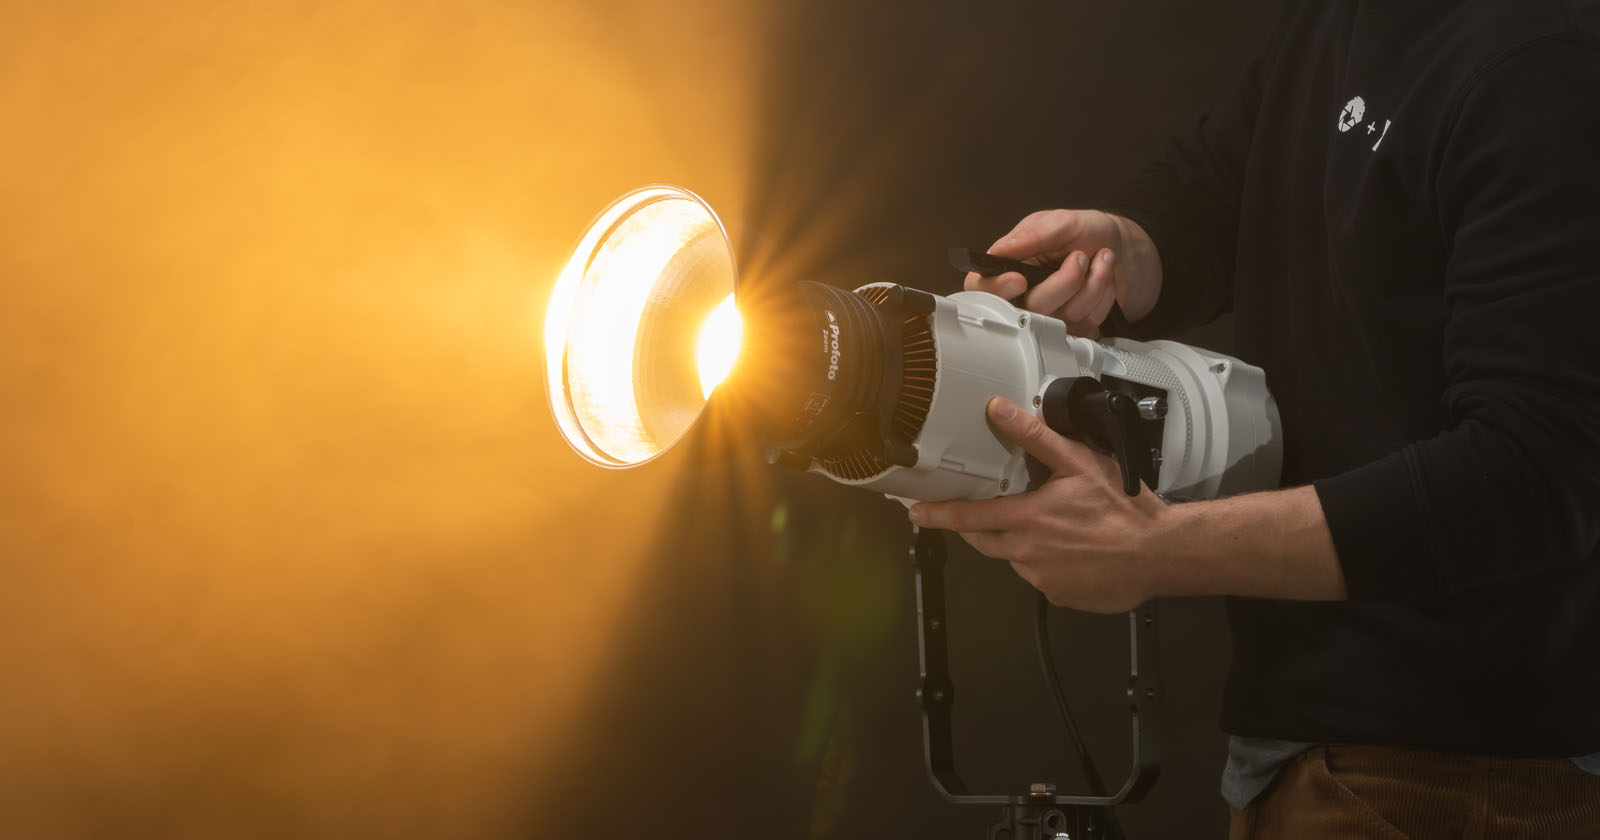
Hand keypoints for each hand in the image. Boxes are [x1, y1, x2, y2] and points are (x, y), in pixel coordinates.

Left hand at [907, 397, 1170, 613]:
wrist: (1160, 553)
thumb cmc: (1124, 509)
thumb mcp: (1079, 462)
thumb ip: (1034, 437)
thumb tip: (1000, 411)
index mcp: (1027, 520)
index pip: (967, 517)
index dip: (937, 515)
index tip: (916, 513)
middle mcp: (1027, 554)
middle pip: (984, 541)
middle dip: (977, 528)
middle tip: (985, 514)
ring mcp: (1043, 579)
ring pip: (1014, 560)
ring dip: (1020, 544)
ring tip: (1053, 529)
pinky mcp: (1060, 597)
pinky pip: (1042, 579)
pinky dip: (1047, 564)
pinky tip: (1072, 550)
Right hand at [964, 209, 1160, 337]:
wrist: (1124, 247)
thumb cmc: (1089, 232)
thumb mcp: (1062, 221)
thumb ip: (1031, 236)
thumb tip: (999, 250)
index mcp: (1012, 264)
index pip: (983, 288)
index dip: (996, 290)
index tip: (1018, 280)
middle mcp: (1027, 293)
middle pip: (1030, 308)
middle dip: (1065, 281)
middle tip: (1080, 257)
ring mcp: (1051, 314)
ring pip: (1063, 317)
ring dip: (1092, 284)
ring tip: (1100, 260)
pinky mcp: (1074, 327)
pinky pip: (1086, 325)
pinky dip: (1102, 298)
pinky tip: (1103, 281)